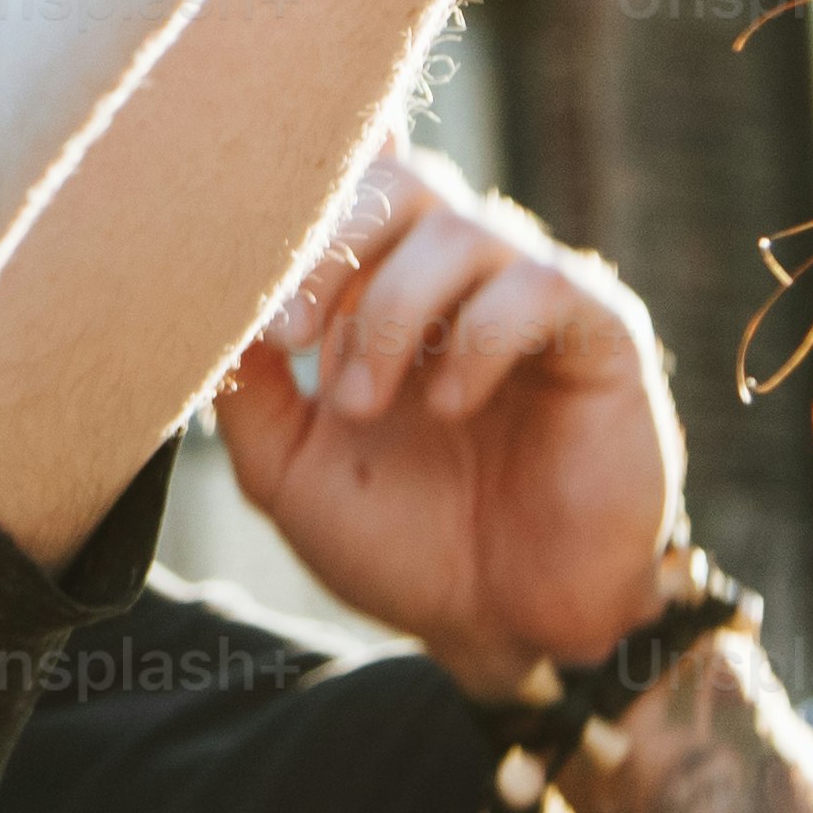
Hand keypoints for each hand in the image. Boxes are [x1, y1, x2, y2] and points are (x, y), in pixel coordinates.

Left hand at [218, 147, 692, 699]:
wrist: (503, 633)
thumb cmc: (405, 543)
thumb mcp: (289, 467)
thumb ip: (245, 384)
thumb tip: (208, 293)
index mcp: (391, 287)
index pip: (352, 184)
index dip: (295, 210)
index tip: (251, 300)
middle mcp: (465, 276)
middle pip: (403, 179)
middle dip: (332, 246)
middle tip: (289, 338)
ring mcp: (535, 299)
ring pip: (465, 229)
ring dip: (391, 312)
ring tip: (362, 404)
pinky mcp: (604, 338)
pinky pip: (543, 286)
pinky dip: (480, 338)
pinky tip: (449, 405)